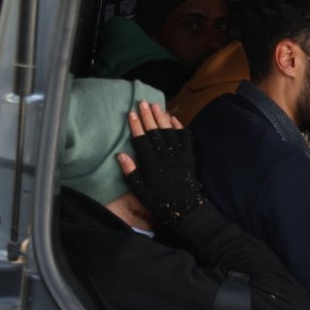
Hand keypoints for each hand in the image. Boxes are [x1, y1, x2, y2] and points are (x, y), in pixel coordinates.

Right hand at [117, 100, 204, 225]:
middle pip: (155, 132)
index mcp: (151, 164)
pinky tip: (173, 118)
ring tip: (155, 106)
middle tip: (142, 102)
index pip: (141, 140)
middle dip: (148, 116)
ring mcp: (179, 155)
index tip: (131, 113)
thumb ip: (130, 172)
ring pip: (169, 132)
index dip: (136, 126)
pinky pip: (185, 138)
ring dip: (162, 118)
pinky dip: (179, 127)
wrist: (186, 207)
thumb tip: (120, 155)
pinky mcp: (189, 156)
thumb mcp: (140, 190)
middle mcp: (165, 156)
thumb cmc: (159, 200)